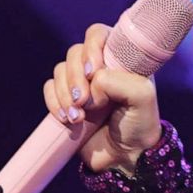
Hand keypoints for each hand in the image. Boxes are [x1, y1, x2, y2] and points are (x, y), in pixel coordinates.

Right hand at [45, 24, 162, 173]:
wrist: (124, 158)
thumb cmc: (139, 125)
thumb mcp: (142, 98)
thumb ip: (121, 81)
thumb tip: (94, 80)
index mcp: (120, 60)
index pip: (98, 34)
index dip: (91, 47)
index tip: (94, 70)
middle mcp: (99, 68)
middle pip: (74, 52)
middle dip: (76, 77)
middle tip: (84, 101)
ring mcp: (81, 84)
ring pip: (60, 70)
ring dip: (66, 93)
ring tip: (78, 118)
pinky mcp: (66, 100)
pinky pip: (49, 89)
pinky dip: (54, 102)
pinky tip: (67, 119)